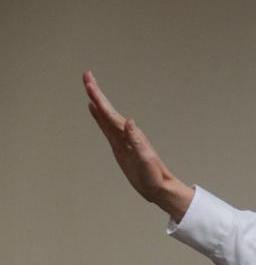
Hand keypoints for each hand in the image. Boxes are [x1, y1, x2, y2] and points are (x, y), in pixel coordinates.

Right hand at [83, 71, 193, 221]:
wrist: (159, 188)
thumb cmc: (155, 176)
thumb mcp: (145, 160)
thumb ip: (138, 141)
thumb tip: (130, 122)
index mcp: (130, 135)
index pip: (111, 114)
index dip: (100, 100)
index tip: (89, 85)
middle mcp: (126, 134)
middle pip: (107, 110)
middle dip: (97, 93)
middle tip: (86, 75)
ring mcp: (122, 140)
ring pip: (106, 117)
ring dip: (97, 102)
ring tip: (89, 87)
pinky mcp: (120, 147)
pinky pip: (106, 128)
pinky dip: (99, 118)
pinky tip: (95, 110)